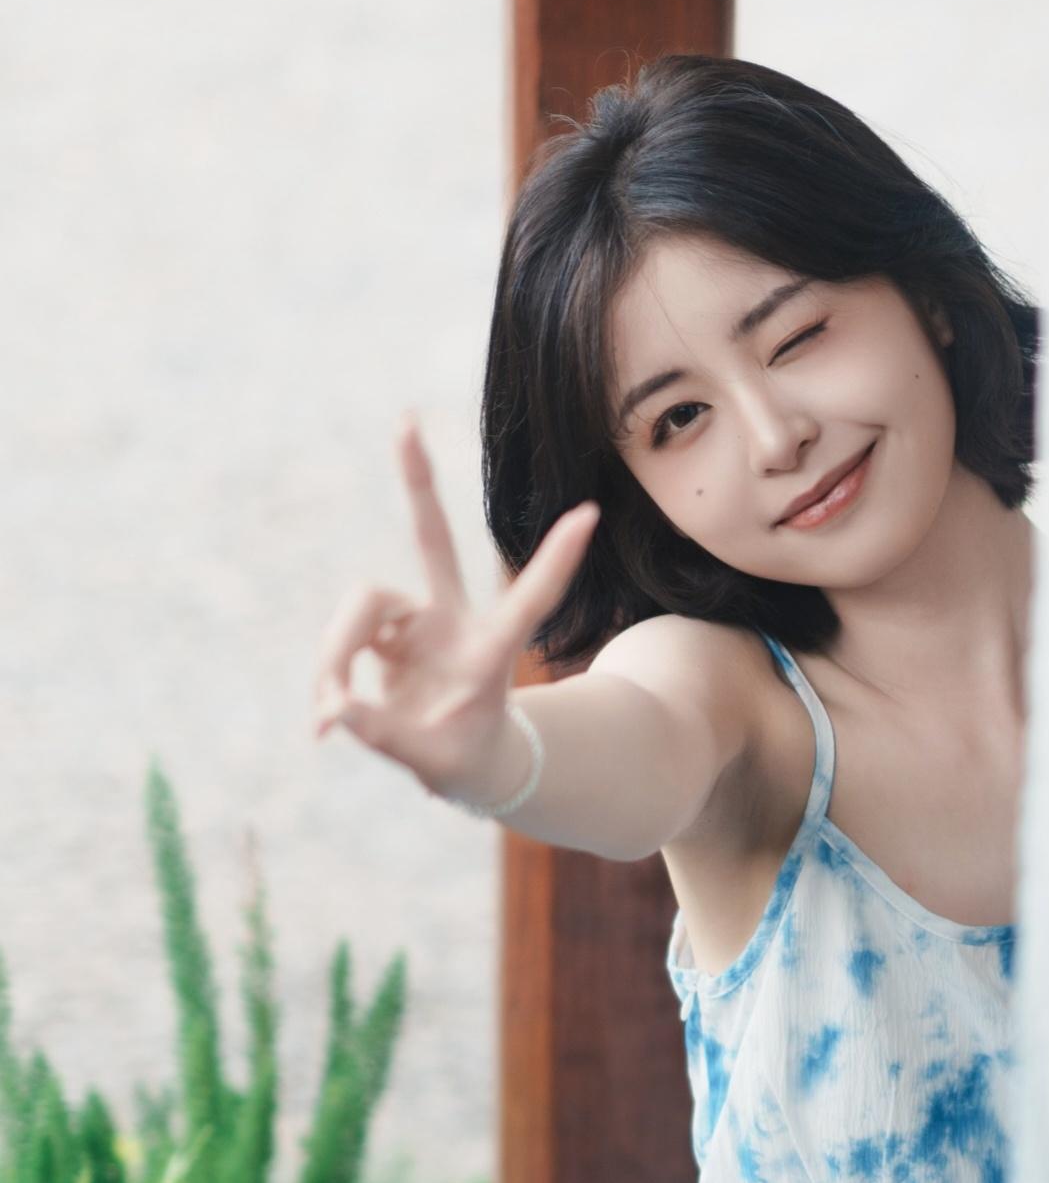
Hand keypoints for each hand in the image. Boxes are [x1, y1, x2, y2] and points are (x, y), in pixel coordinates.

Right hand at [314, 424, 597, 803]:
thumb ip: (384, 735)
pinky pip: (341, 643)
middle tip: (404, 420)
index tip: (589, 515)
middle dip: (417, 484)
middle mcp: (453, 622)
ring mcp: (416, 623)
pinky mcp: (385, 635)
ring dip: (336, 656)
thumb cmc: (465, 760)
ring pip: (360, 608)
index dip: (555, 562)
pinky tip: (325, 727)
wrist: (467, 761)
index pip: (528, 600)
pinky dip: (328, 679)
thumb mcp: (432, 762)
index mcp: (490, 651)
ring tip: (329, 720)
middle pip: (432, 541)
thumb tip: (334, 708)